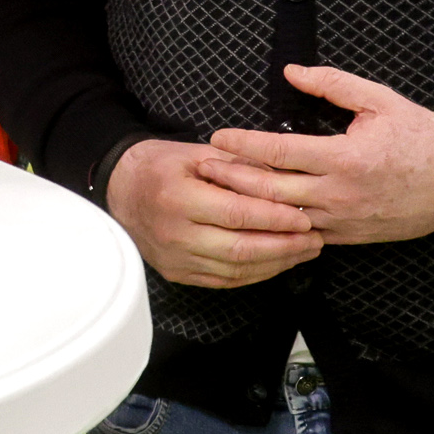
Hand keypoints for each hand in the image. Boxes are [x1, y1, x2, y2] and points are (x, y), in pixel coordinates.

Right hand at [103, 139, 322, 289]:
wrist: (119, 190)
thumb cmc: (159, 167)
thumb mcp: (196, 153)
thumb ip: (239, 167)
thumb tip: (284, 182)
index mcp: (177, 198)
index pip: (236, 214)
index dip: (275, 218)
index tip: (304, 217)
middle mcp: (175, 233)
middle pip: (240, 248)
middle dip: (284, 246)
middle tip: (314, 239)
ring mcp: (175, 258)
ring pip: (236, 269)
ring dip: (276, 263)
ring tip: (303, 252)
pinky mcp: (178, 273)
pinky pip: (224, 280)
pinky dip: (255, 273)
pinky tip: (276, 263)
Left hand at [197, 65, 433, 247]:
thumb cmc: (422, 137)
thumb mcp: (380, 100)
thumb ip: (332, 84)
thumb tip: (292, 71)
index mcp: (343, 158)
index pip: (278, 151)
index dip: (243, 144)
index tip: (217, 137)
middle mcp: (338, 193)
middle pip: (269, 191)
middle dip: (231, 178)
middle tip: (205, 167)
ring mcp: (342, 219)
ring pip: (281, 217)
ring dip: (248, 205)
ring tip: (219, 192)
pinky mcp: (349, 236)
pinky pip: (303, 235)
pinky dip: (276, 226)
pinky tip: (254, 217)